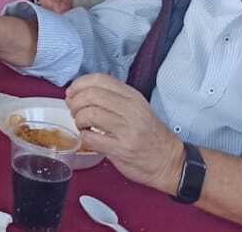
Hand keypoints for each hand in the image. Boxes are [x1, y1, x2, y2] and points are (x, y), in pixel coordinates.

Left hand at [66, 74, 185, 193]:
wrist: (169, 161)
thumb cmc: (149, 134)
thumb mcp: (137, 108)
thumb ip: (113, 98)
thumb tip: (79, 92)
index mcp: (133, 97)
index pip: (100, 79)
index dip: (79, 84)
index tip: (72, 92)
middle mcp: (131, 110)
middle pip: (91, 95)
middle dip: (75, 103)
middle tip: (74, 111)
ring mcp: (127, 130)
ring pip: (89, 114)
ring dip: (78, 120)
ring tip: (82, 125)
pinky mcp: (121, 149)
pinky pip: (91, 138)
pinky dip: (83, 137)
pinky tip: (88, 138)